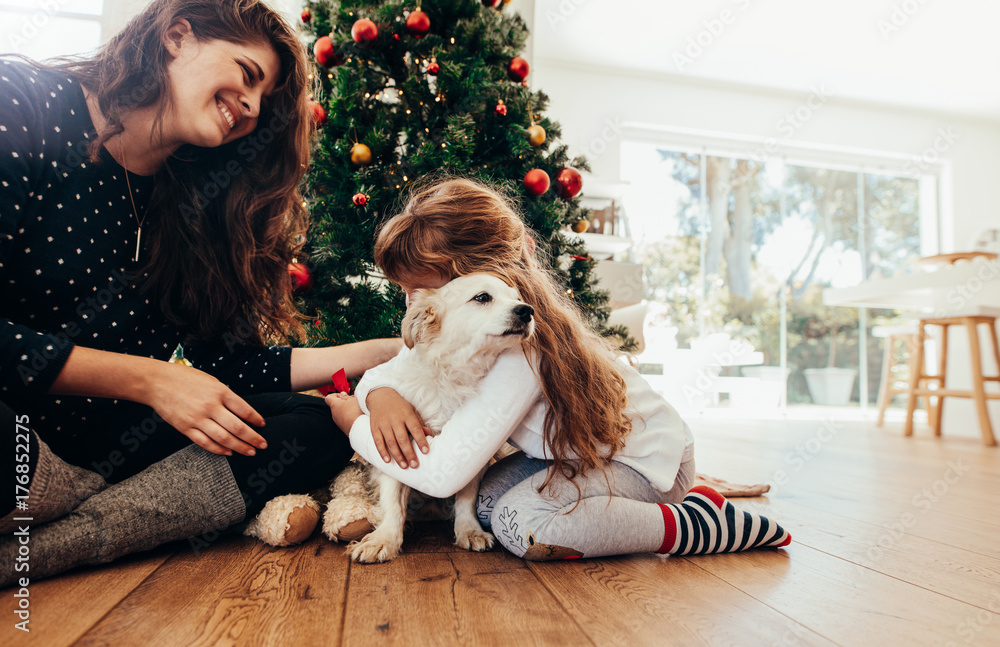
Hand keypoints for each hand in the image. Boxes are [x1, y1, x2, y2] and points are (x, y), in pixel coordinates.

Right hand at [145, 361, 266, 455]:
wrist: (157, 382)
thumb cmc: (186, 379)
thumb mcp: (211, 381)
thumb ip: (226, 396)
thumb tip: (241, 412)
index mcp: (220, 392)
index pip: (245, 410)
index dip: (256, 420)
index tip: (262, 425)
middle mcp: (211, 406)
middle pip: (238, 428)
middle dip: (253, 438)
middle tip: (263, 445)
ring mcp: (197, 419)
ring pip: (224, 438)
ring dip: (240, 447)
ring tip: (250, 452)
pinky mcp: (185, 428)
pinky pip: (206, 443)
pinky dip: (219, 450)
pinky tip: (229, 452)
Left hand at [325, 392, 362, 435]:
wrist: (359, 428)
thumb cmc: (355, 412)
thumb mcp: (352, 399)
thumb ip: (346, 396)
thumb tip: (342, 395)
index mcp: (334, 405)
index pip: (328, 398)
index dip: (335, 395)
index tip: (343, 395)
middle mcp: (334, 414)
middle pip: (336, 405)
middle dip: (343, 402)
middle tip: (352, 401)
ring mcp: (338, 421)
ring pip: (340, 413)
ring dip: (347, 410)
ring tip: (356, 409)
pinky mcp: (343, 427)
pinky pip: (344, 419)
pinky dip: (349, 417)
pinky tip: (357, 416)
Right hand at [366, 388, 430, 468]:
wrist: (380, 396)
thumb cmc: (399, 406)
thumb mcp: (411, 410)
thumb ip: (419, 423)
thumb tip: (428, 433)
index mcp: (407, 414)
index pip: (415, 429)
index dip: (421, 440)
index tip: (426, 451)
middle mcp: (395, 420)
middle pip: (402, 439)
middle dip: (409, 453)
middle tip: (414, 465)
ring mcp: (384, 424)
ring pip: (391, 442)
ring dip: (397, 456)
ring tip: (404, 466)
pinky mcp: (374, 428)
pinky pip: (378, 442)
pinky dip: (382, 452)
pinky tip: (388, 461)